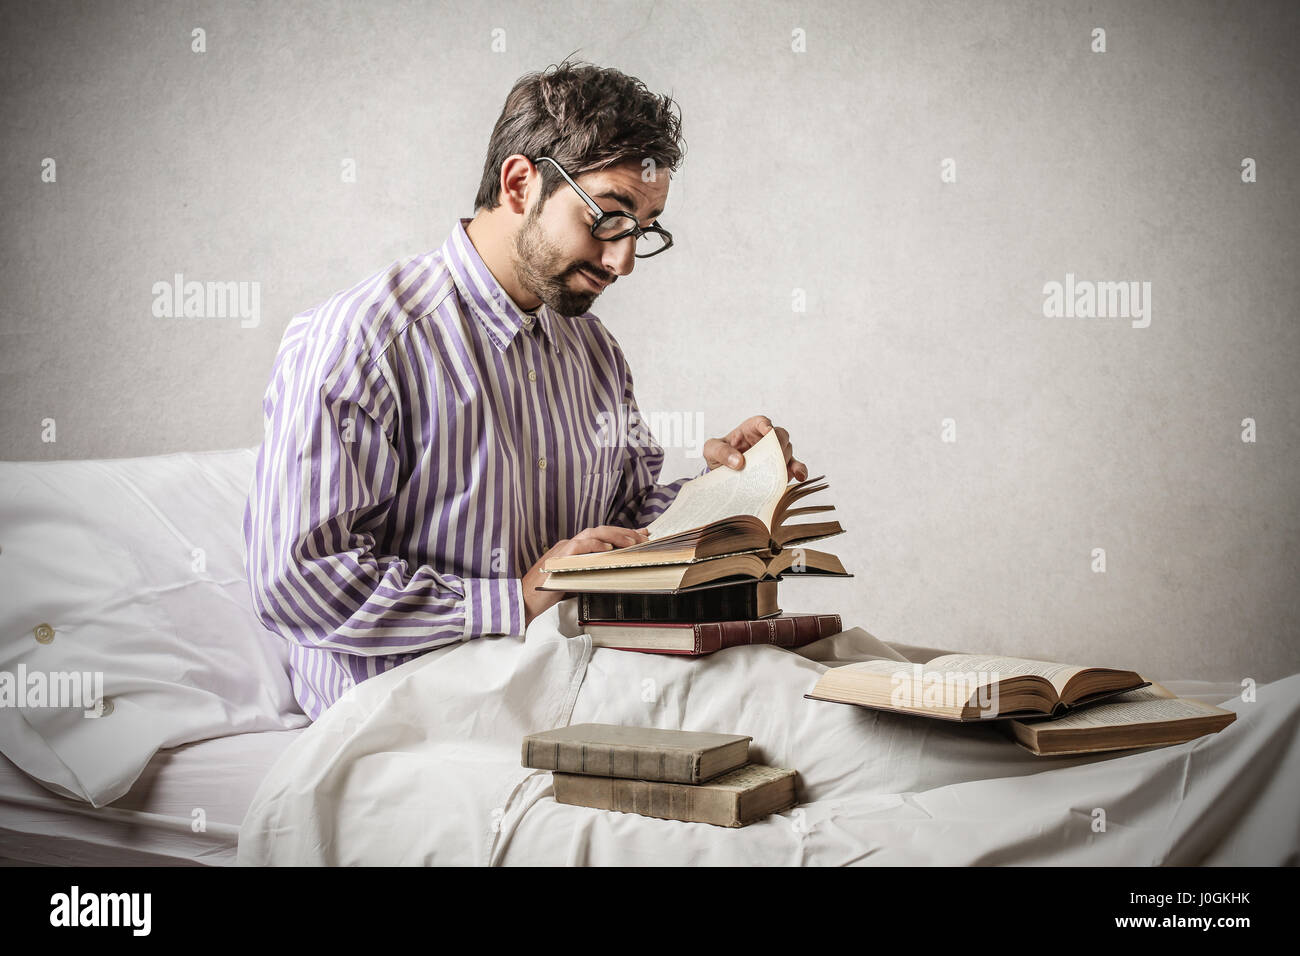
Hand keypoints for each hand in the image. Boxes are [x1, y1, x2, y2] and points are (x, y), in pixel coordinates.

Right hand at [522, 524, 650, 626]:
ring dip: (614, 536)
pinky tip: (607, 548)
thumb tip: (613, 574)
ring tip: (631, 540)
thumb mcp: (575, 582)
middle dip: (624, 532)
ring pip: (591, 534)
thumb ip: (590, 574)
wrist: (523, 602)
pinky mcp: (558, 558)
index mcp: (574, 550)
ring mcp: (563, 550)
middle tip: (643, 538)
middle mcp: (569, 546)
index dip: (622, 534)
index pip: (602, 537)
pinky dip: (593, 545)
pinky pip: (578, 546)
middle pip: (600, 531)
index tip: (642, 535)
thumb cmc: (547, 595)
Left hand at [703, 415, 806, 481]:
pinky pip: (794, 467)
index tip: (768, 431)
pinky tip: (798, 476)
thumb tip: (738, 462)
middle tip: (774, 454)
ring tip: (779, 470)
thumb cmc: (718, 456)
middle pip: (780, 435)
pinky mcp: (780, 469)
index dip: (766, 425)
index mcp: (750, 429)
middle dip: (780, 443)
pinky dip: (799, 471)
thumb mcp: (711, 450)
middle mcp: (765, 439)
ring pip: (788, 451)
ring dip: (786, 460)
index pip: (762, 421)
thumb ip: (721, 452)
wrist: (722, 476)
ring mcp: (774, 454)